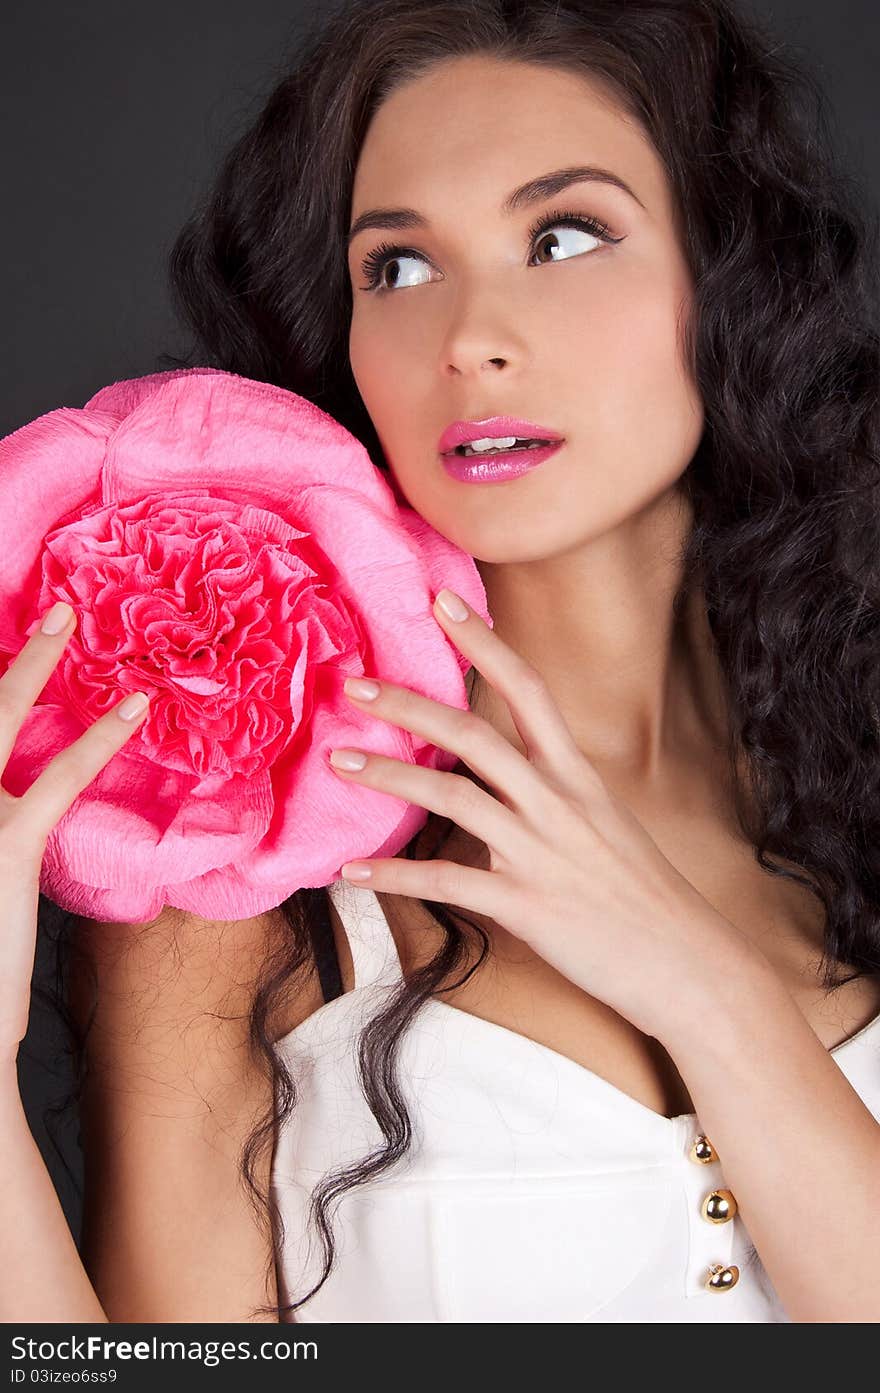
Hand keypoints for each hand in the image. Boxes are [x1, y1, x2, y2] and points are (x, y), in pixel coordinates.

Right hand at [0, 602, 149, 1065]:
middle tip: (33, 609)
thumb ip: (2, 819)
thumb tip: (12, 791)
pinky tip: (133, 708)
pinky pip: (58, 779)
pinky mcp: (5, 847)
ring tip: (62, 619)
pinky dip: (101, 738)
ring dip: (32, 663)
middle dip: (0, 659)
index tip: (5, 657)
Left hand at [328, 587, 758, 1044]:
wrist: (687, 964)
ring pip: (453, 797)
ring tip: (341, 762)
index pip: (529, 690)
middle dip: (411, 705)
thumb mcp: (606, 825)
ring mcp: (540, 852)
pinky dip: (394, 876)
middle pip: (475, 734)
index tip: (443, 602)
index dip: (485, 643)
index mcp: (578, 776)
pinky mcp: (525, 905)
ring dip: (390, 777)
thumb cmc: (644, 896)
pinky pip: (447, 883)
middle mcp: (557, 802)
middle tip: (356, 684)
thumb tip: (509, 784)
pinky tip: (351, 873)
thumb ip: (555, 797)